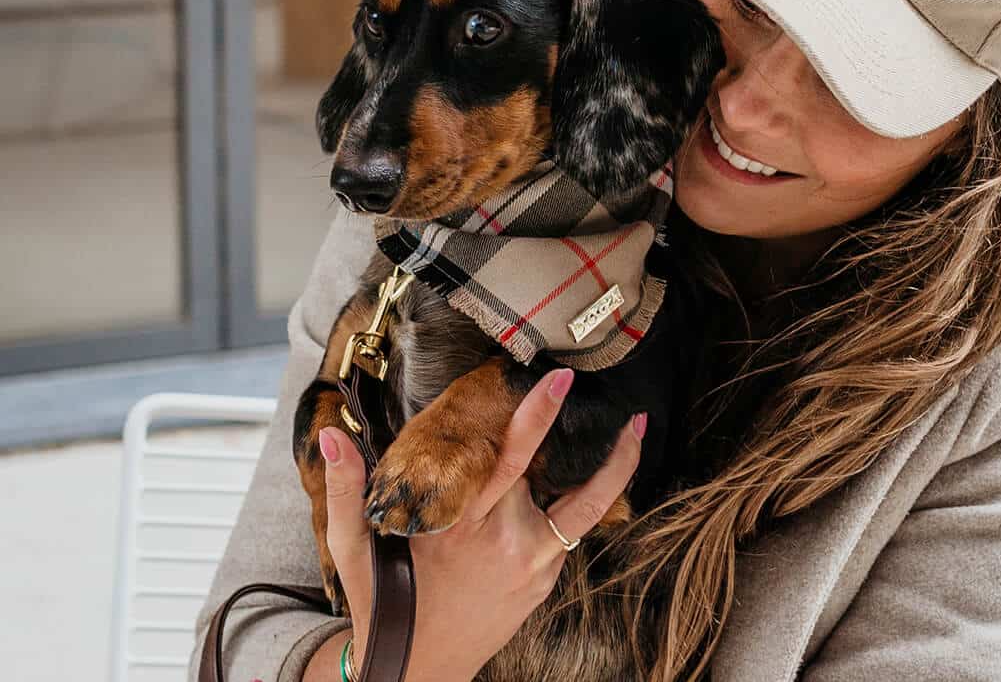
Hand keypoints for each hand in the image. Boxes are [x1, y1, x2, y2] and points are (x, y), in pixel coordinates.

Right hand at [309, 368, 645, 681]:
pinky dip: (586, 500)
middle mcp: (504, 541)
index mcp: (460, 523)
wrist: (417, 670)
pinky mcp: (544, 581)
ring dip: (614, 467)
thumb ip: (346, 488)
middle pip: (550, 473)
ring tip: (635, 427)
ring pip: (582, 507)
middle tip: (589, 380)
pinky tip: (601, 467)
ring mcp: (531, 564)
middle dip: (577, 429)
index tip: (557, 381)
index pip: (506, 458)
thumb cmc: (384, 602)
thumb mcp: (354, 548)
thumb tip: (331, 436)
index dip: (535, 417)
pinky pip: (571, 532)